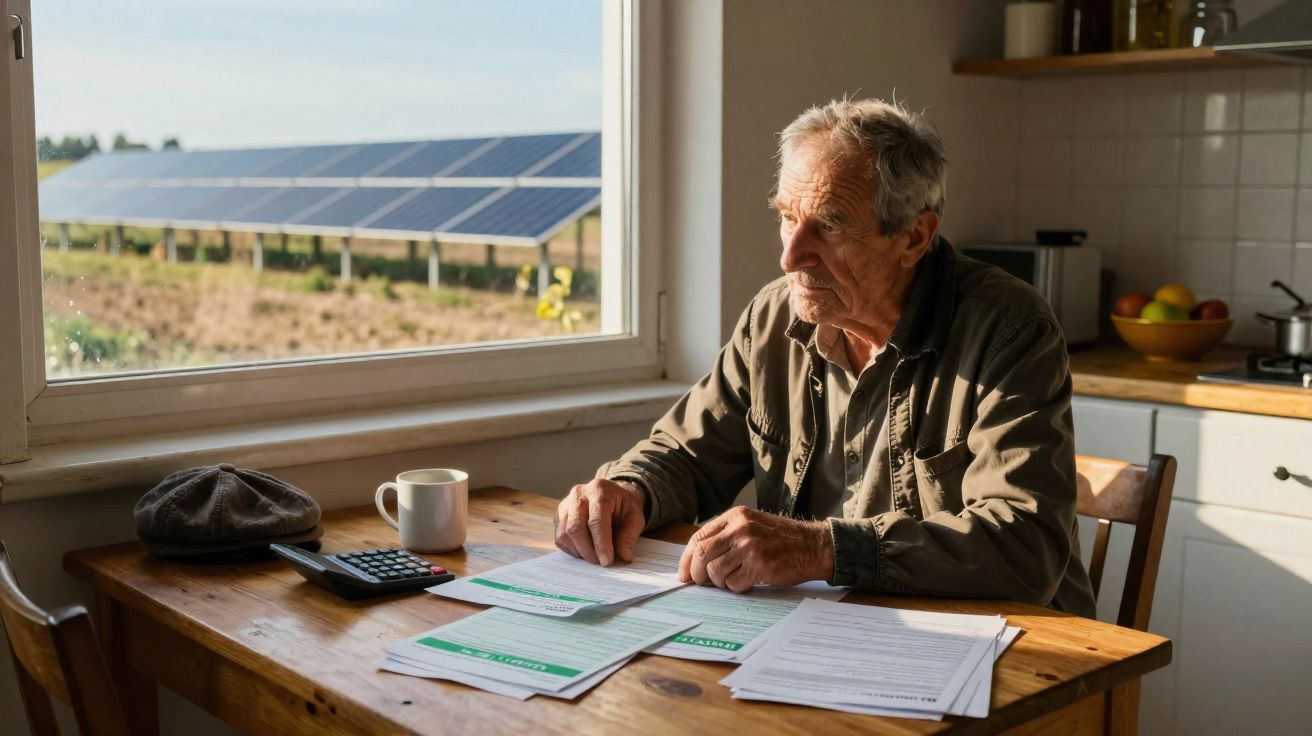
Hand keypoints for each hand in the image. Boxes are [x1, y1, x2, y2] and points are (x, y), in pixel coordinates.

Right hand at [554, 478, 646, 565]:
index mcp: (599, 490)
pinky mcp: (558, 516)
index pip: (596, 520)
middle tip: (601, 563)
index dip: (601, 544)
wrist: (612, 496)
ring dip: (580, 552)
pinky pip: (559, 538)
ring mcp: (565, 504)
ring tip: (595, 557)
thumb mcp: (635, 518)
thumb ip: (629, 536)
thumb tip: (624, 556)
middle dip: (588, 551)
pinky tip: (585, 551)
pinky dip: (572, 550)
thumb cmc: (623, 507)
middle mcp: (578, 494)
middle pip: (575, 527)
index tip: (607, 561)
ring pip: (564, 534)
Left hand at [678, 506, 833, 592]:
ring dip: (720, 583)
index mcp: (735, 516)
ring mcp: (751, 546)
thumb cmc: (781, 539)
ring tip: (733, 579)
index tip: (684, 574)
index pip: (699, 538)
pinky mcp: (760, 565)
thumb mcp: (751, 525)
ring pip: (716, 572)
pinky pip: (734, 583)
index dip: (687, 559)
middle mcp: (741, 528)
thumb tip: (696, 561)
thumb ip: (726, 536)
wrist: (812, 546)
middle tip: (701, 584)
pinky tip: (747, 581)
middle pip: (703, 555)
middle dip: (697, 574)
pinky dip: (737, 587)